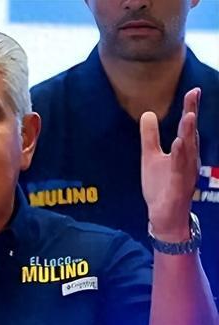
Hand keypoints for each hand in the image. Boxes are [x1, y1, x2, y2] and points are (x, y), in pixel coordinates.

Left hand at [141, 88, 199, 241]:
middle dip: (192, 114)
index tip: (193, 91)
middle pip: (190, 134)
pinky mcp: (178, 186)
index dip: (190, 109)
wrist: (162, 215)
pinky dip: (179, 157)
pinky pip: (180, 170)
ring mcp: (184, 173)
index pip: (186, 127)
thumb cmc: (161, 186)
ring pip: (188, 151)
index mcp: (182, 152)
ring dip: (189, 134)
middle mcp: (187, 160)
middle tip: (194, 95)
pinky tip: (178, 144)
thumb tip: (148, 113)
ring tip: (189, 116)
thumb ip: (150, 136)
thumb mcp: (150, 157)